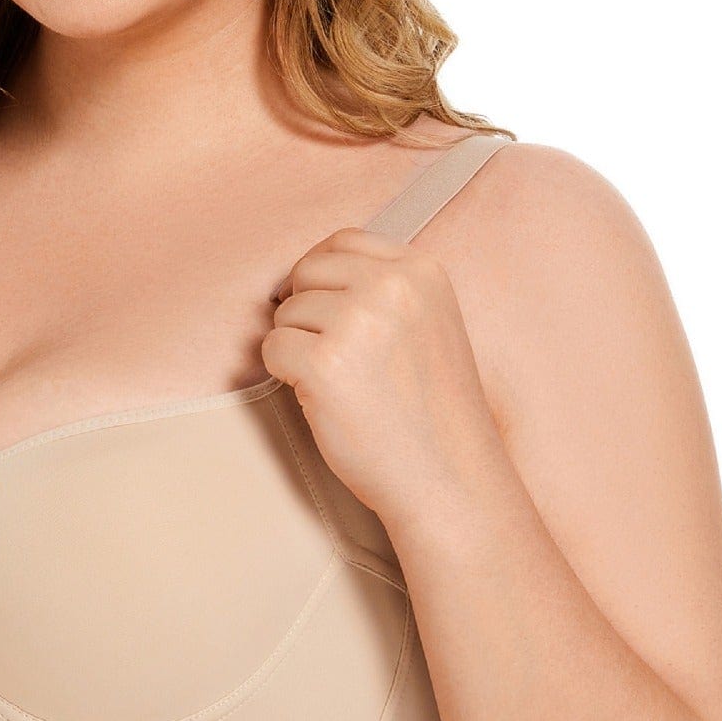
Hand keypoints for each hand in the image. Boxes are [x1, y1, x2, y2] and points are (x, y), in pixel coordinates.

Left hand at [262, 227, 507, 525]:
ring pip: (285, 313)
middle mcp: (391, 286)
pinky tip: (323, 399)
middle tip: (334, 356)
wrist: (450, 479)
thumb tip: (306, 276)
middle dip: (306, 312)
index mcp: (421, 270)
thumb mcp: (427, 323)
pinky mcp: (324, 363)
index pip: (342, 241)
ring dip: (298, 347)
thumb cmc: (432, 411)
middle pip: (306, 271)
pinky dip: (285, 375)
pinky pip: (271, 349)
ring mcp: (358, 322)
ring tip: (342, 384)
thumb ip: (381, 290)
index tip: (324, 308)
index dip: (321, 276)